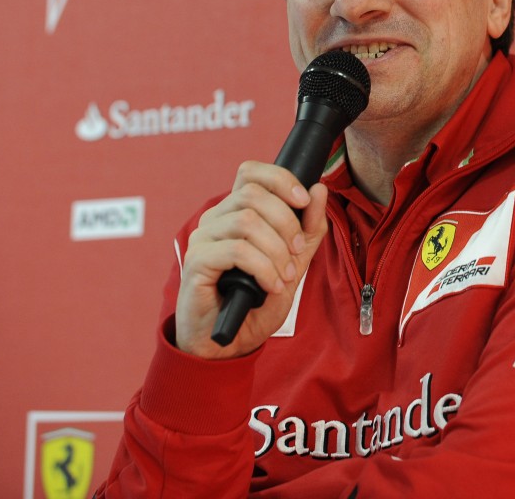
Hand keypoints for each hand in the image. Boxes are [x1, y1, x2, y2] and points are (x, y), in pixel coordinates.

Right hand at [174, 161, 328, 358]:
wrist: (229, 341)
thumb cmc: (256, 300)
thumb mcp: (294, 263)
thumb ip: (309, 229)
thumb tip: (319, 190)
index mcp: (235, 212)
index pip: (251, 172)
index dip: (280, 178)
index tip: (304, 200)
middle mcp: (215, 219)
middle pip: (252, 194)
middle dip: (286, 223)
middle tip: (297, 253)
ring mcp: (202, 239)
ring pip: (246, 221)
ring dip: (276, 250)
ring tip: (285, 276)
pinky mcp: (195, 262)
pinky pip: (236, 250)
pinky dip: (263, 267)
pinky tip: (271, 286)